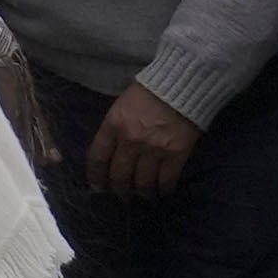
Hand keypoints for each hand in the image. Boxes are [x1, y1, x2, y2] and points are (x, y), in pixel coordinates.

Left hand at [86, 86, 200, 199]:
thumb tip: (110, 151)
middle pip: (119, 176)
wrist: (182, 84)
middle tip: (121, 194)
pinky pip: (166, 180)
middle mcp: (131, 141)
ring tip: (141, 194)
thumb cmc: (148, 91)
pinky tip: (161, 190)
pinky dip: (163, 189)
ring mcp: (154, 149)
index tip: (97, 186)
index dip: (96, 176)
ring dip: (140, 192)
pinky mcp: (176, 154)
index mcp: (113, 125)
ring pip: (142, 182)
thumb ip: (114, 128)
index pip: (98, 158)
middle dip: (118, 189)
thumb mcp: (121, 106)